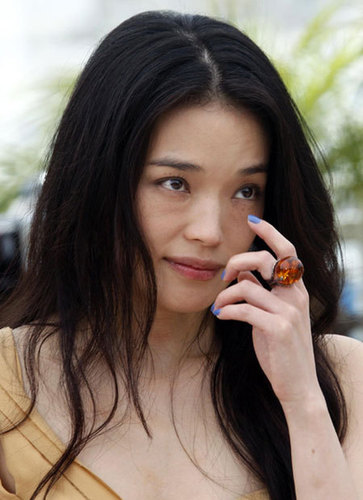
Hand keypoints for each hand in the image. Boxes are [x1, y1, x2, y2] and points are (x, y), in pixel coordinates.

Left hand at [212, 217, 322, 408]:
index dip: (270, 232)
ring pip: (246, 286)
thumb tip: (242, 274)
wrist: (298, 385)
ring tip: (218, 306)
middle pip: (265, 260)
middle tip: (223, 276)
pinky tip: (220, 316)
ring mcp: (289, 311)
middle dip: (237, 261)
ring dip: (224, 295)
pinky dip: (227, 310)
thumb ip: (261, 291)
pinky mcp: (278, 328)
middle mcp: (296, 295)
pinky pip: (244, 308)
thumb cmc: (281, 349)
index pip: (287, 251)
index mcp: (296, 289)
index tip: (252, 220)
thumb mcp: (272, 315)